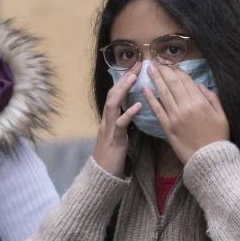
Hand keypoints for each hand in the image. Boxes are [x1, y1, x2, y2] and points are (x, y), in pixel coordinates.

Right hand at [93, 62, 142, 177]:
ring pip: (112, 105)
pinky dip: (128, 113)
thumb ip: (124, 121)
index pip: (115, 94)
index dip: (124, 80)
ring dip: (123, 90)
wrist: (102, 176)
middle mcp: (107, 121)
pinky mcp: (114, 140)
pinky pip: (120, 124)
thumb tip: (135, 109)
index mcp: (110, 119)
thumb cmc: (113, 156)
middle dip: (124, 79)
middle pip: (112, 94)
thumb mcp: (119, 135)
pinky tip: (137, 105)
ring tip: (134, 78)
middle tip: (136, 65)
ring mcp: (108, 129)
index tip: (135, 67)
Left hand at [142, 62, 229, 162]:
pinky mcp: (168, 128)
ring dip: (155, 80)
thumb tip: (199, 85)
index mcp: (200, 102)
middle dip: (164, 70)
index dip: (177, 70)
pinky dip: (150, 99)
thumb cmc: (218, 137)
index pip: (186, 81)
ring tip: (149, 69)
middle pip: (172, 84)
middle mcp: (186, 107)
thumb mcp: (222, 115)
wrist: (209, 159)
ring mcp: (175, 117)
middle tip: (156, 60)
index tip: (170, 62)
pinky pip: (157, 110)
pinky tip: (145, 89)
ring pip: (163, 94)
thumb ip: (212, 98)